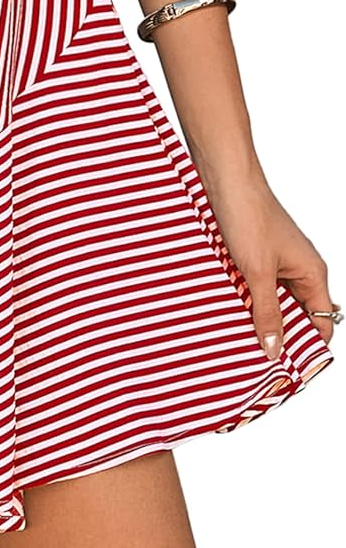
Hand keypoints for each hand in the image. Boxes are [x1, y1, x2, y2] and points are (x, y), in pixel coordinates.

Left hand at [202, 165, 335, 360]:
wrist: (225, 178)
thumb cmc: (249, 215)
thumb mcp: (257, 272)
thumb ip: (266, 312)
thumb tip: (274, 350)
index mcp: (312, 273)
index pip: (321, 323)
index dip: (308, 347)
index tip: (287, 368)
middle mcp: (299, 269)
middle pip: (297, 316)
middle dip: (279, 335)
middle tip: (257, 359)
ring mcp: (276, 262)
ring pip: (273, 302)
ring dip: (259, 317)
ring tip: (240, 338)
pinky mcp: (254, 255)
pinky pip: (255, 287)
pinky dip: (245, 299)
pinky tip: (229, 311)